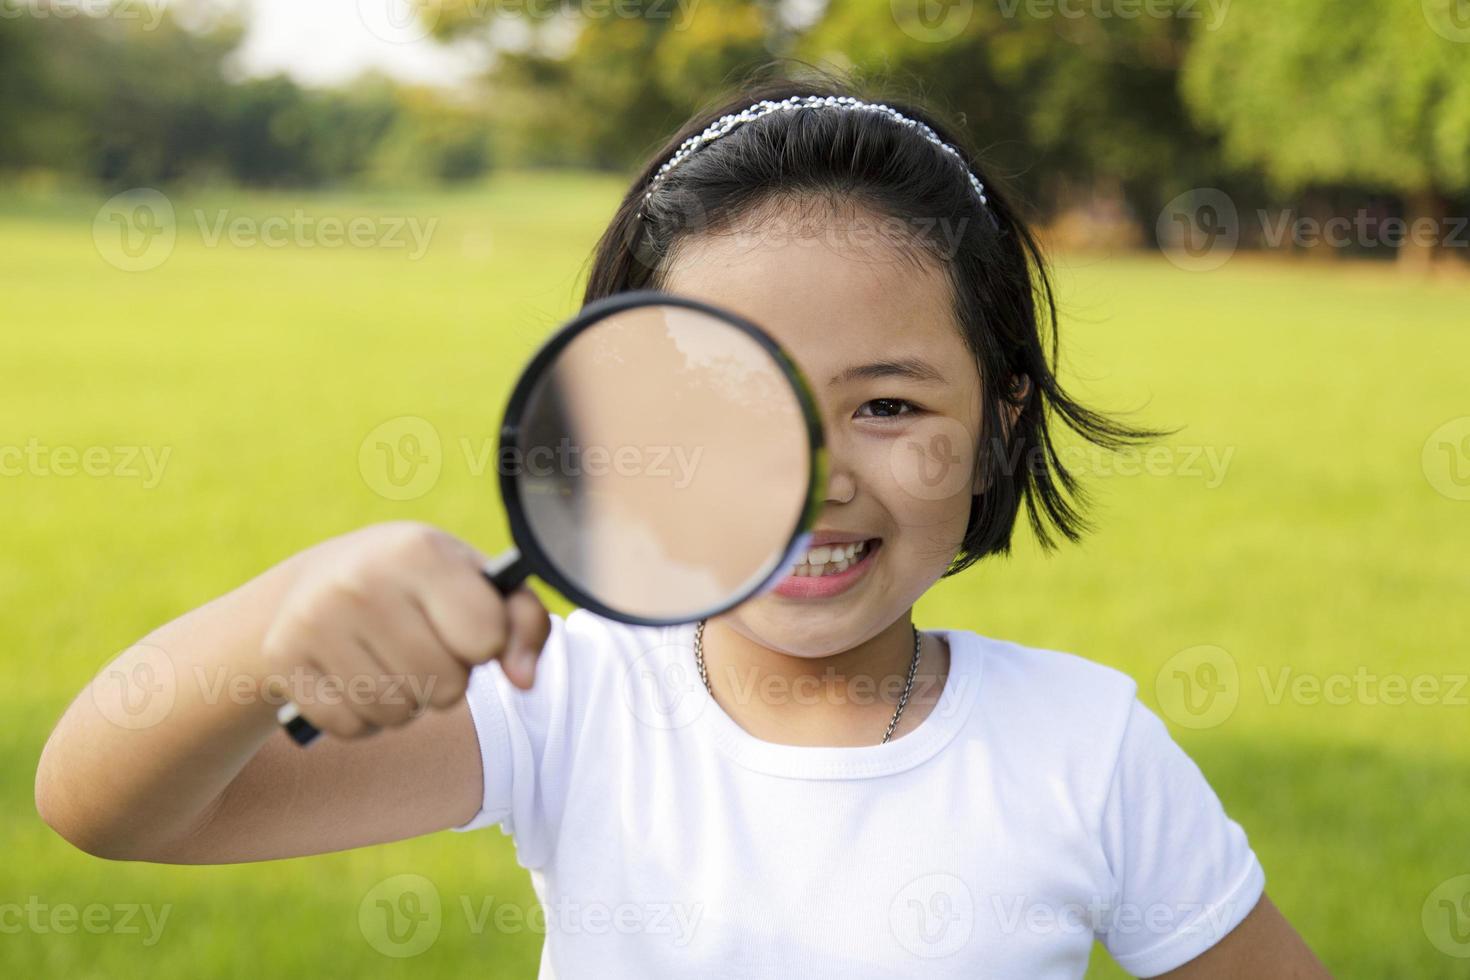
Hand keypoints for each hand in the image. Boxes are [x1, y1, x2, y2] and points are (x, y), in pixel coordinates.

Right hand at [260, 522, 549, 738]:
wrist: (313, 583)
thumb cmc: (419, 586)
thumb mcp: (475, 584)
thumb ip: (523, 623)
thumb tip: (525, 680)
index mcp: (420, 551)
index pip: (486, 640)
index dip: (484, 646)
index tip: (465, 627)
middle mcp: (363, 580)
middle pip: (446, 687)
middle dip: (446, 681)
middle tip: (425, 650)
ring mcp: (316, 619)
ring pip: (398, 713)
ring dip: (406, 704)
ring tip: (391, 664)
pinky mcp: (284, 658)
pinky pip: (352, 727)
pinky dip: (363, 718)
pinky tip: (355, 679)